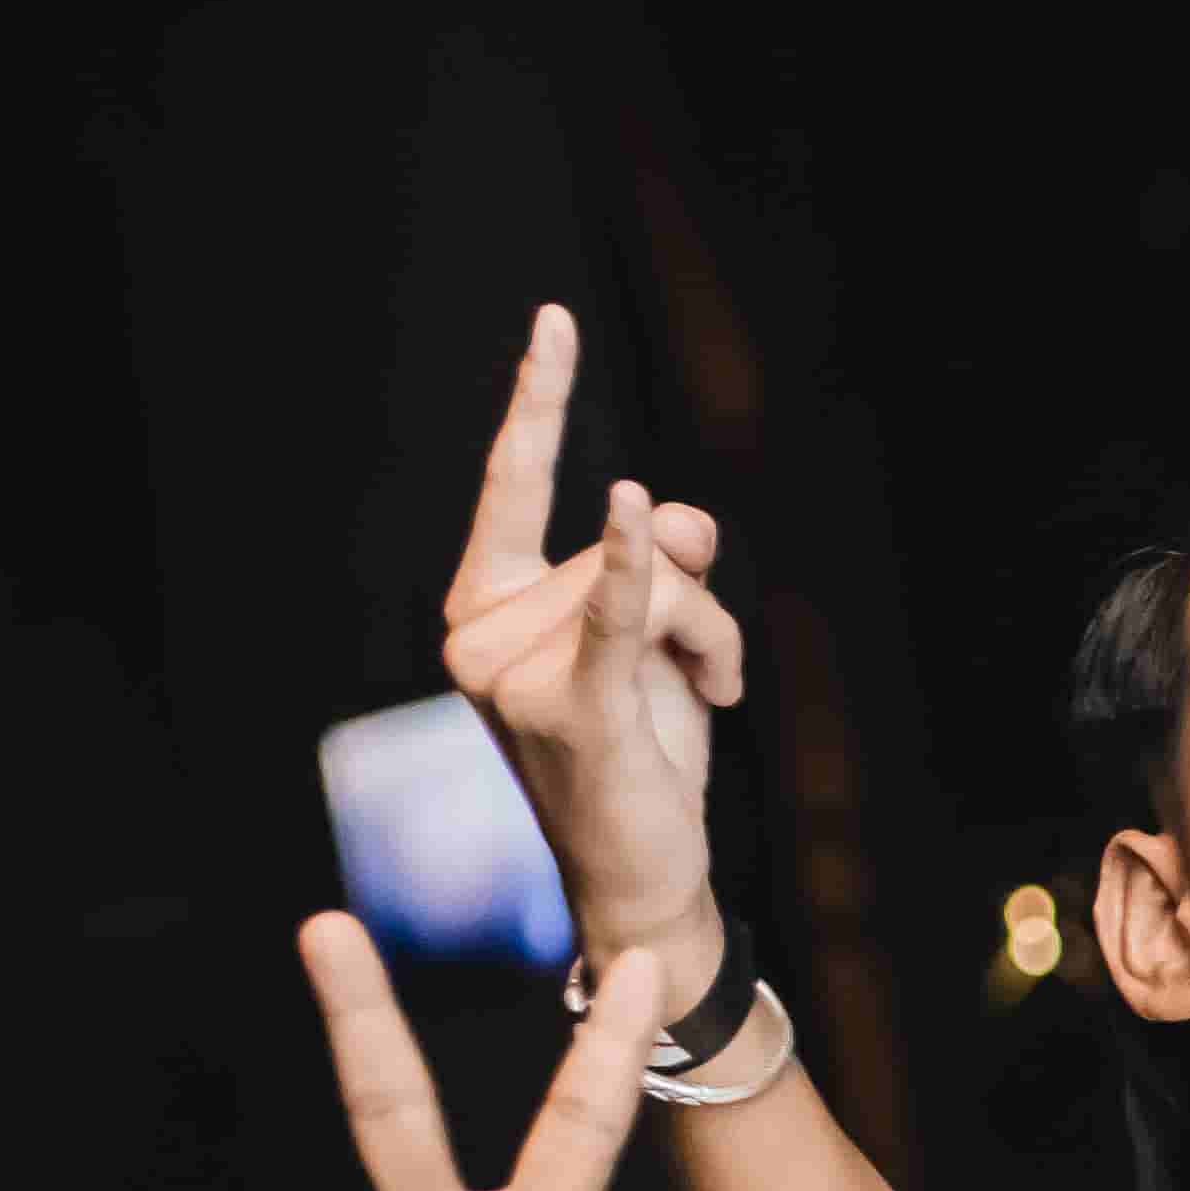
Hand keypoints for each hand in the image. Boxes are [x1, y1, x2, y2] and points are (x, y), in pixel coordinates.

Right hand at [440, 304, 752, 979]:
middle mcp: (476, 629)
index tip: (554, 321)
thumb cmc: (645, 747)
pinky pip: (615, 615)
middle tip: (700, 677)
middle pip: (632, 542)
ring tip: (698, 700)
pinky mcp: (567, 707)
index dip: (538, 399)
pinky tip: (630, 508)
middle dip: (697, 603)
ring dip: (713, 639)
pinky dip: (630, 566)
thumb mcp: (659, 635)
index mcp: (484, 602)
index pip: (512, 482)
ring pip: (661, 584)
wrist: (642, 868)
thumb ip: (663, 558)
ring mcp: (508, 671)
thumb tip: (658, 508)